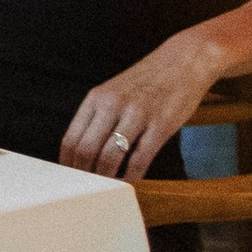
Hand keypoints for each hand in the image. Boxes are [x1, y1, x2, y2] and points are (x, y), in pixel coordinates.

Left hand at [61, 28, 230, 180]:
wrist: (184, 61)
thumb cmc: (146, 82)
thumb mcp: (113, 91)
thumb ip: (97, 117)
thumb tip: (80, 152)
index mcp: (97, 97)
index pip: (71, 138)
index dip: (67, 164)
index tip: (70, 179)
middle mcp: (112, 104)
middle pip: (86, 150)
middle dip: (83, 175)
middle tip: (86, 190)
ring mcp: (137, 114)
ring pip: (109, 157)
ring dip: (106, 179)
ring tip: (106, 189)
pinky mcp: (161, 125)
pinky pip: (140, 159)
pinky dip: (132, 177)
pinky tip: (130, 182)